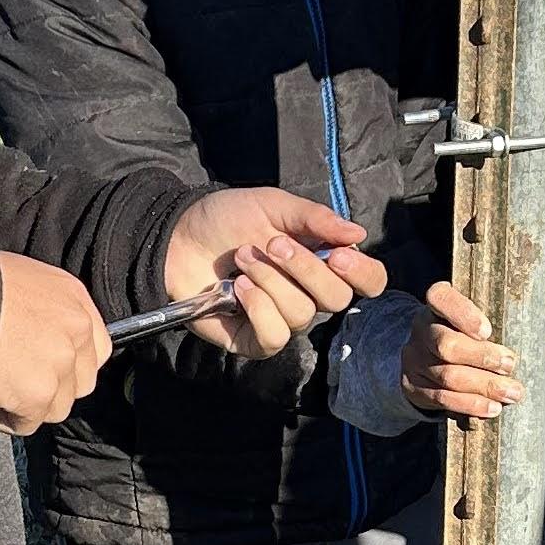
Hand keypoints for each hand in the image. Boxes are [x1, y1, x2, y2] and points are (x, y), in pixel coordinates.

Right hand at [0, 255, 109, 432]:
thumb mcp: (15, 278)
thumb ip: (37, 308)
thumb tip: (25, 336)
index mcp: (72, 297)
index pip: (94, 346)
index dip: (67, 363)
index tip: (37, 365)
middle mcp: (76, 330)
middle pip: (79, 383)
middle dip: (47, 387)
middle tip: (9, 377)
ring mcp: (61, 364)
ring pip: (53, 408)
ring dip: (22, 405)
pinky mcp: (38, 395)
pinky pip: (24, 425)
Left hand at [165, 186, 386, 360]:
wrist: (177, 236)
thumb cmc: (226, 219)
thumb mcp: (273, 205)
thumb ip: (315, 219)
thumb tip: (358, 234)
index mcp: (322, 262)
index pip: (367, 281)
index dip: (362, 273)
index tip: (336, 255)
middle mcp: (308, 294)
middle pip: (336, 300)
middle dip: (304, 269)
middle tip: (272, 244)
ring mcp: (281, 319)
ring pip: (301, 314)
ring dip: (270, 281)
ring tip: (242, 258)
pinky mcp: (253, 339)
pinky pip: (274, 337)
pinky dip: (259, 309)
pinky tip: (239, 289)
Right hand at [401, 280, 525, 421]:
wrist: (431, 357)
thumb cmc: (475, 332)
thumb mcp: (498, 317)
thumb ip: (528, 320)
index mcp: (439, 303)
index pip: (441, 298)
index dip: (462, 314)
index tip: (488, 330)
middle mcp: (422, 327)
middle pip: (446, 344)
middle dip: (481, 357)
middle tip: (511, 366)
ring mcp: (414, 358)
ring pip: (446, 375)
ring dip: (481, 387)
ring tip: (511, 394)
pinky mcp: (414, 385)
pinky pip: (440, 398)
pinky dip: (467, 405)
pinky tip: (490, 408)